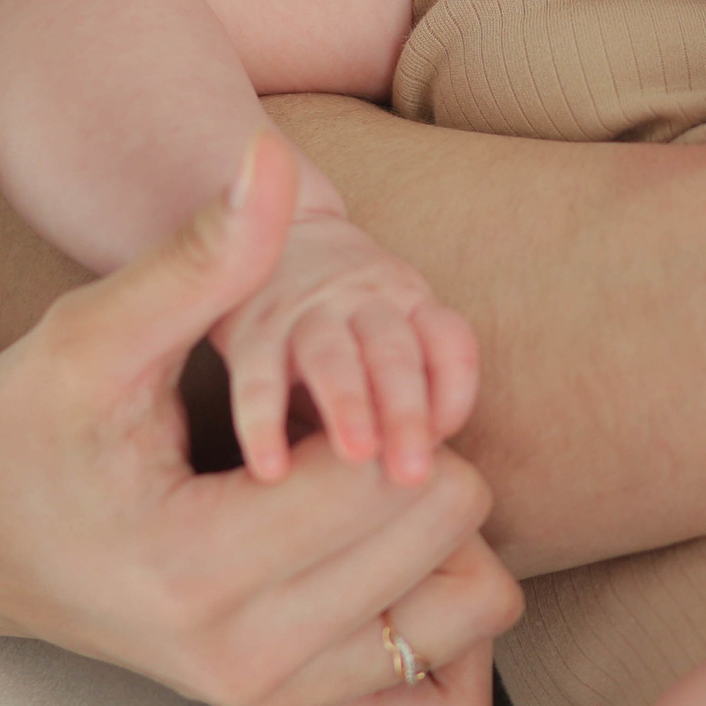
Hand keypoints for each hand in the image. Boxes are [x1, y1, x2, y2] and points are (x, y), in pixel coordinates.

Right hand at [0, 131, 521, 705]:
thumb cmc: (28, 421)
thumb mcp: (96, 330)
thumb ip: (201, 254)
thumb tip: (273, 161)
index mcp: (195, 569)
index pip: (396, 481)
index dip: (385, 410)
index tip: (322, 394)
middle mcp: (242, 662)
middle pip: (452, 539)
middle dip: (421, 461)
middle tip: (345, 432)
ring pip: (474, 617)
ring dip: (447, 540)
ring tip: (366, 490)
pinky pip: (452, 695)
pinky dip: (446, 621)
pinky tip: (382, 558)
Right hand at [211, 188, 478, 487]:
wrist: (266, 233)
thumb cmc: (345, 313)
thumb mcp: (391, 326)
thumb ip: (416, 387)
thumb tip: (429, 472)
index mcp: (409, 303)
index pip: (448, 340)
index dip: (454, 390)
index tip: (444, 443)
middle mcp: (363, 302)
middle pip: (393, 352)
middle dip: (406, 413)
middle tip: (413, 473)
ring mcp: (306, 313)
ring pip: (333, 357)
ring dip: (348, 405)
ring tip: (357, 456)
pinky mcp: (251, 332)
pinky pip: (258, 379)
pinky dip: (262, 423)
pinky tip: (272, 470)